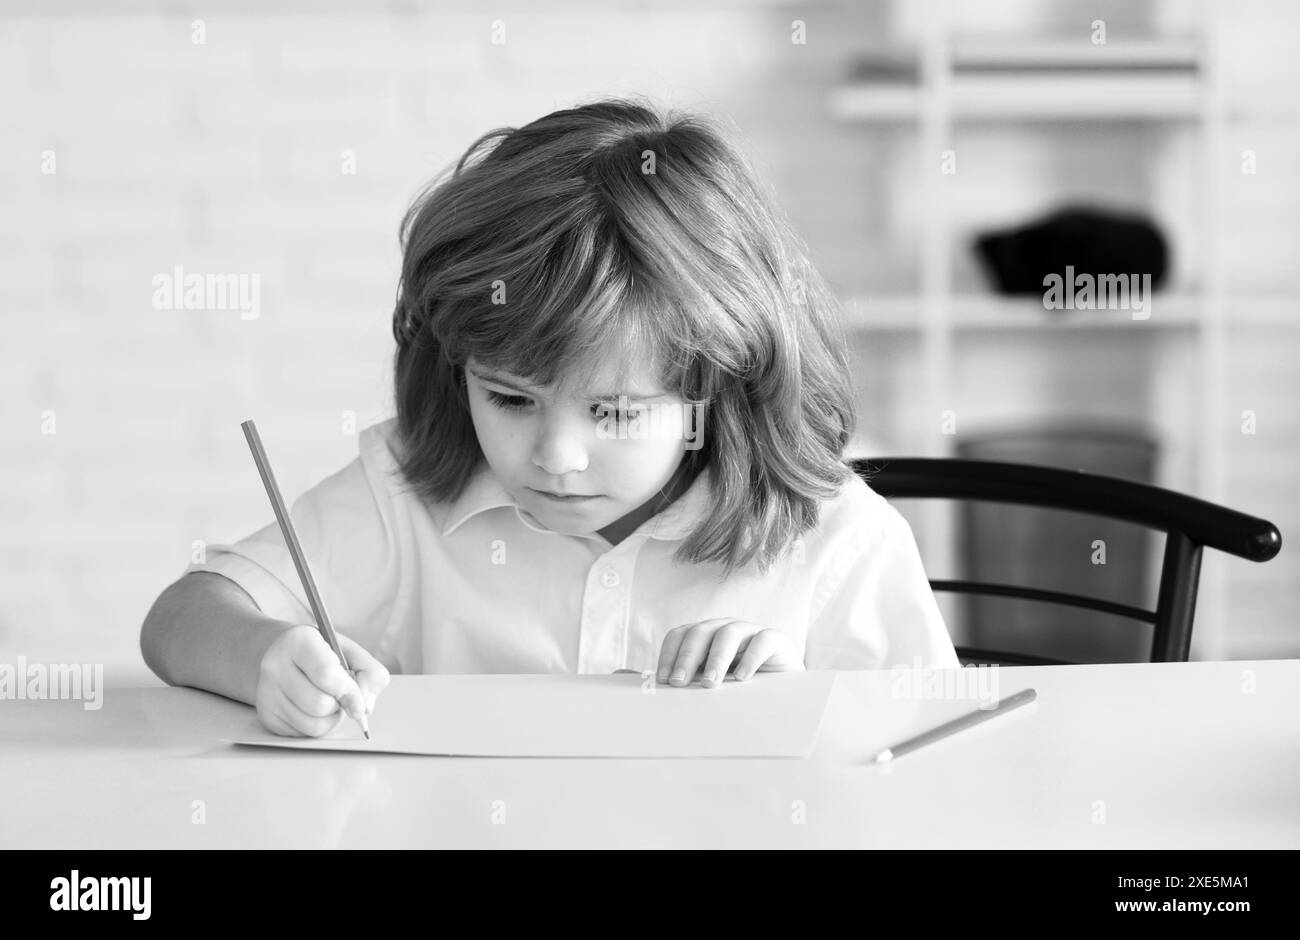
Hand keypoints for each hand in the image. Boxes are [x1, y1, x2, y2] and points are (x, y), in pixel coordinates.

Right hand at [255, 625, 390, 736]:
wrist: (284, 655)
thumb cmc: (323, 654)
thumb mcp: (351, 651)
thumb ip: (370, 673)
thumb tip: (364, 708)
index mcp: (299, 641)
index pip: (326, 675)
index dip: (350, 693)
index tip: (360, 702)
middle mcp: (275, 665)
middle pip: (320, 705)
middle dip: (339, 705)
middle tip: (339, 693)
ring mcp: (267, 692)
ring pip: (312, 726)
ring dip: (330, 719)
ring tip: (328, 700)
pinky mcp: (267, 715)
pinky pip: (302, 735)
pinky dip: (317, 726)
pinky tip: (313, 709)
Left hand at [656, 619, 803, 688]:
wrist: (783, 692)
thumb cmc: (740, 689)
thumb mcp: (711, 684)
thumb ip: (685, 681)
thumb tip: (644, 682)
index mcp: (705, 636)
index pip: (679, 635)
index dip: (669, 655)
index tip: (664, 680)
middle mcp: (724, 628)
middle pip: (700, 632)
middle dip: (687, 657)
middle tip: (679, 683)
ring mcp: (750, 631)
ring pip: (728, 633)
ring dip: (715, 658)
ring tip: (709, 683)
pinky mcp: (775, 639)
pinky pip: (762, 640)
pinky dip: (751, 658)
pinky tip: (742, 678)